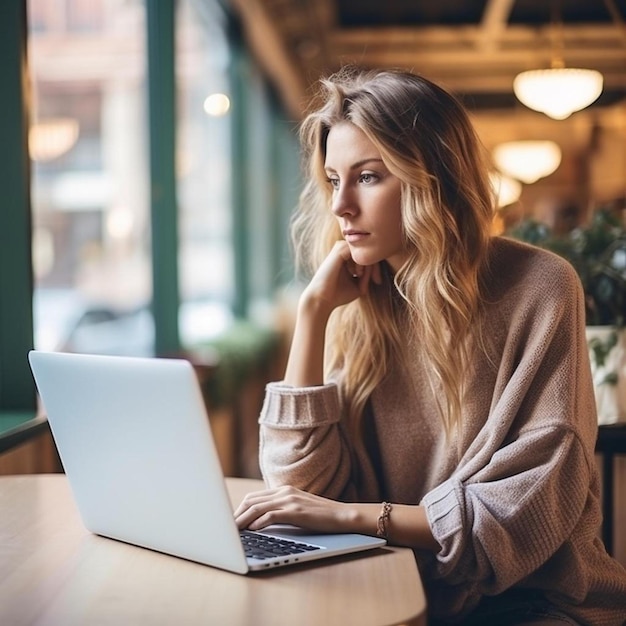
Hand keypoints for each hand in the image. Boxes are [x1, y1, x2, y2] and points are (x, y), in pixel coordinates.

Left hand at [234, 485, 354, 532]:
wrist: (342, 515)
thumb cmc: (319, 516)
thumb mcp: (296, 509)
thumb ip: (280, 510)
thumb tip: (258, 522)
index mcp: (283, 490)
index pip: (253, 497)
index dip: (238, 510)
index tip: (230, 522)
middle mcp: (284, 492)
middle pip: (251, 501)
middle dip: (236, 515)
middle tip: (226, 529)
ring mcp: (290, 500)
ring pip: (258, 508)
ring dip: (242, 520)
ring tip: (233, 532)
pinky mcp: (296, 511)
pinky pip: (272, 515)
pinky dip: (259, 522)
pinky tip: (253, 530)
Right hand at [301, 241, 381, 315]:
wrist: (322, 299)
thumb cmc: (339, 294)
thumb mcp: (359, 285)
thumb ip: (368, 275)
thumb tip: (378, 264)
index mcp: (346, 257)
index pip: (367, 255)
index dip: (375, 268)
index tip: (378, 282)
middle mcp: (343, 250)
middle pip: (367, 251)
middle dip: (375, 266)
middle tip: (377, 280)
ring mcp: (341, 248)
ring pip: (364, 250)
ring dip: (368, 263)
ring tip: (360, 276)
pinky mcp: (339, 249)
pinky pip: (358, 251)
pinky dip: (362, 262)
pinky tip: (357, 273)